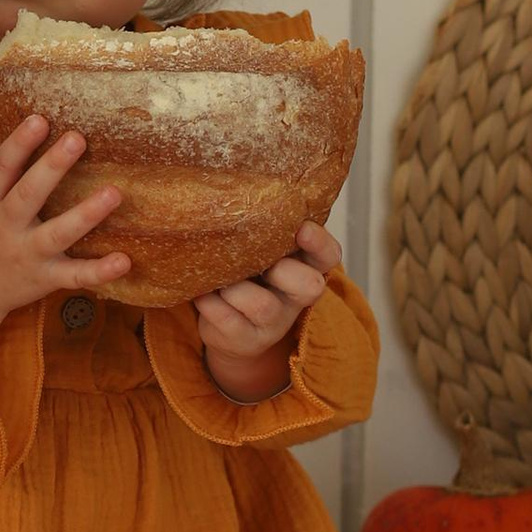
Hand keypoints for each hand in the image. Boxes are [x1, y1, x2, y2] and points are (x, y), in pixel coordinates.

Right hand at [0, 117, 127, 396]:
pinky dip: (99, 272)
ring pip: (58, 234)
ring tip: (114, 193)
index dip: (18, 144)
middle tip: (77, 138)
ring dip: (86, 215)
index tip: (39, 120)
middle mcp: (4, 227)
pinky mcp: (44, 278)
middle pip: (29, 195)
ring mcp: (26, 254)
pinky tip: (124, 261)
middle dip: (52, 167)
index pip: (0, 169)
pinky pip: (74, 276)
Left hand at [192, 219, 341, 401]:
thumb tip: (237, 191)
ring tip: (218, 279)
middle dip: (282, 271)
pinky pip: (226, 318)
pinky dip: (208, 301)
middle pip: (310, 286)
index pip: (329, 255)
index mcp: (306, 268)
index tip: (302, 228)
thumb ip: (264, 231)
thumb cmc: (248, 277)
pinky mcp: (246, 340)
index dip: (319, 243)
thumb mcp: (262, 253)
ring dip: (234, 288)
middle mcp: (296, 299)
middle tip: (257, 263)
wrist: (230, 329)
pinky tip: (201, 292)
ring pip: (262, 305)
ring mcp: (273, 323)